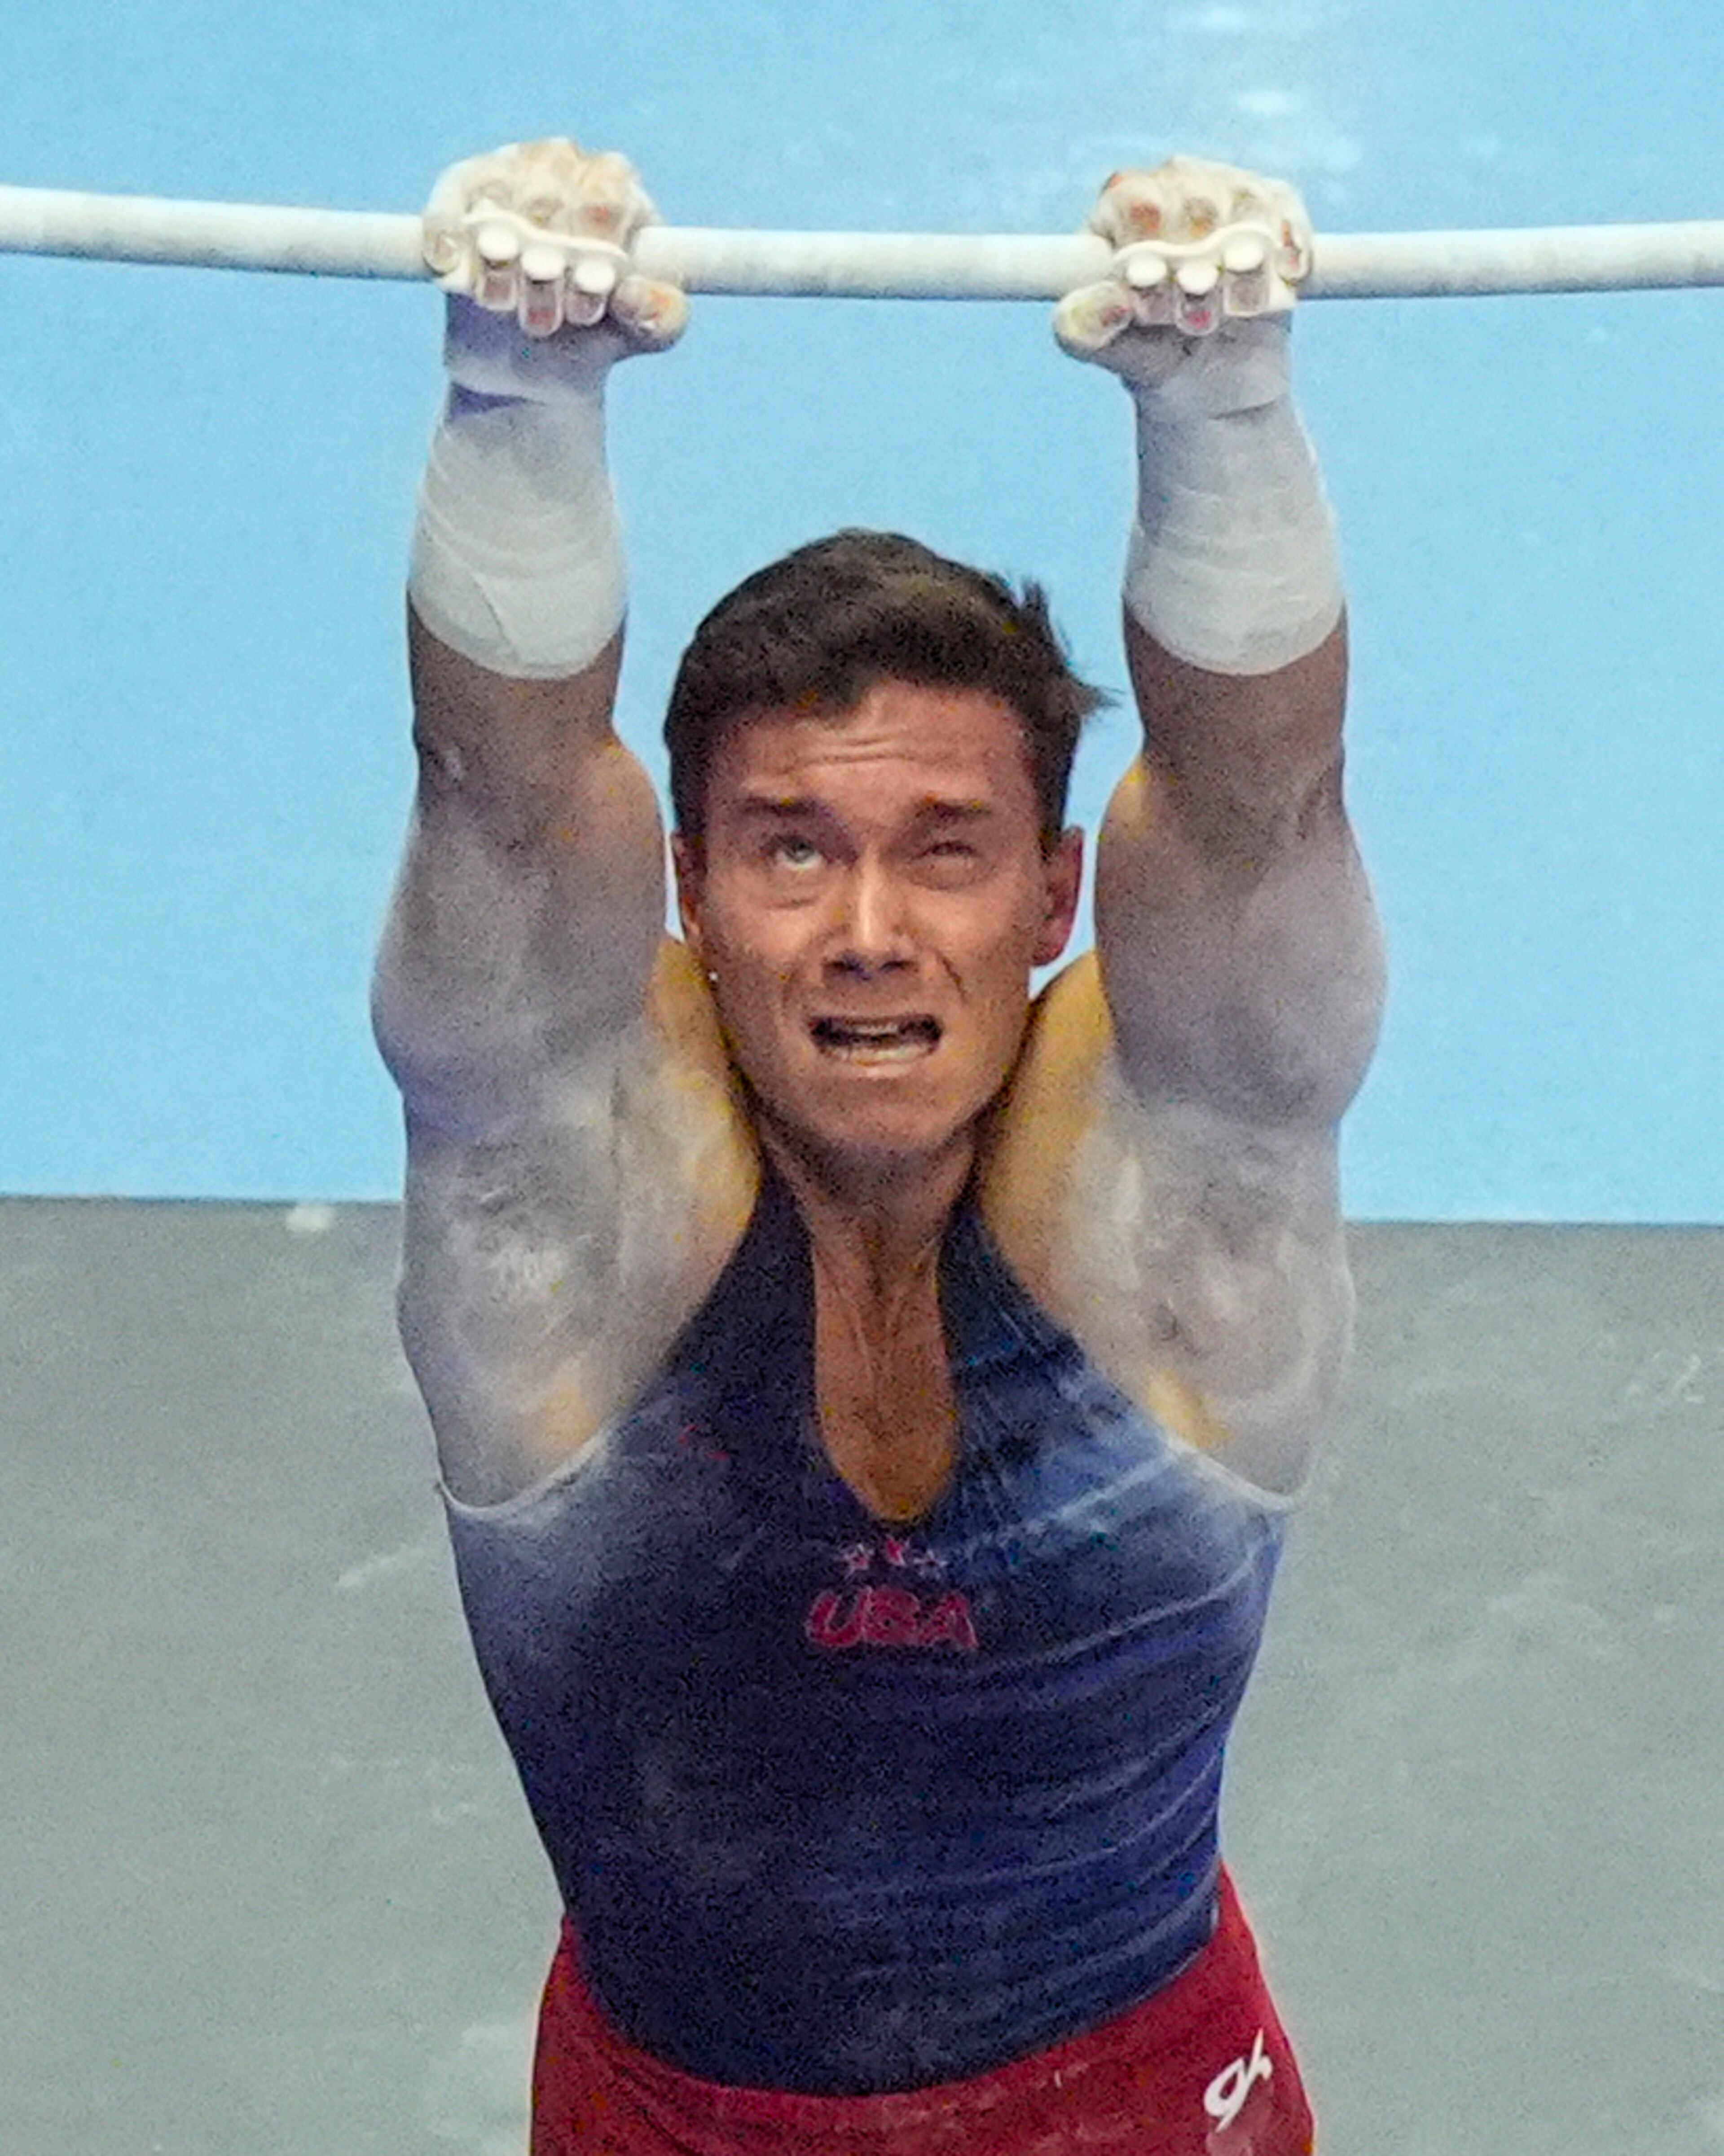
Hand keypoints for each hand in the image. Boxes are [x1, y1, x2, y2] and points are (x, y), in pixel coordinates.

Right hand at [421, 138, 687, 393]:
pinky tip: (452, 271)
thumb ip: (659, 318)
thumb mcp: (637, 336)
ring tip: (510, 308)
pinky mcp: (462, 195)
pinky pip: (450, 201)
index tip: (592, 298)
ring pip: (499, 204)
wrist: (531, 367)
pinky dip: (446, 235)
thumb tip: (638, 294)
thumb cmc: (591, 338)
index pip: (608, 194)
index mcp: (618, 189)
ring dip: (501, 264)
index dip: (597, 245)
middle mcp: (564, 167)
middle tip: (549, 319)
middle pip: (550, 198)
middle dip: (547, 267)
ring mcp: (509, 176)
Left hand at [1054, 157, 1311, 413]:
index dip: (1145, 243)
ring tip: (1228, 313)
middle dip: (1196, 261)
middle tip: (1193, 313)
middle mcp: (1172, 188)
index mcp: (1119, 210)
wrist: (1209, 385)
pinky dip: (1290, 242)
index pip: (1133, 202)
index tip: (1147, 287)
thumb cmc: (1150, 355)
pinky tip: (1286, 275)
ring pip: (1244, 203)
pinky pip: (1286, 208)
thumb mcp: (1112, 352)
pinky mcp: (1272, 210)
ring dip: (1242, 262)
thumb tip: (1110, 300)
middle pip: (1193, 199)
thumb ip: (1089, 329)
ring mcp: (1224, 193)